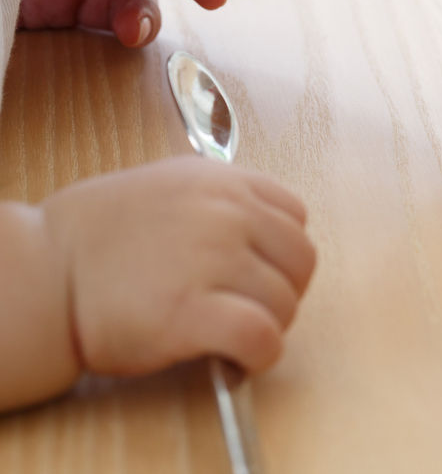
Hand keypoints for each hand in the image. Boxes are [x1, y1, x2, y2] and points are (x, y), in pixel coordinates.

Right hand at [40, 156, 315, 375]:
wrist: (42, 275)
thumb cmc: (95, 238)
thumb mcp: (168, 187)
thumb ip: (220, 202)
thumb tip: (261, 234)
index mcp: (222, 182)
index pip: (295, 216)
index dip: (280, 252)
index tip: (258, 272)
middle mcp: (226, 213)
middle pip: (299, 260)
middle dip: (281, 289)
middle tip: (246, 307)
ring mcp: (213, 260)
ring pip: (284, 302)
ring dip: (267, 325)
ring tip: (229, 333)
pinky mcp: (194, 313)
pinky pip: (262, 337)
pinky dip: (259, 354)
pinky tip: (236, 358)